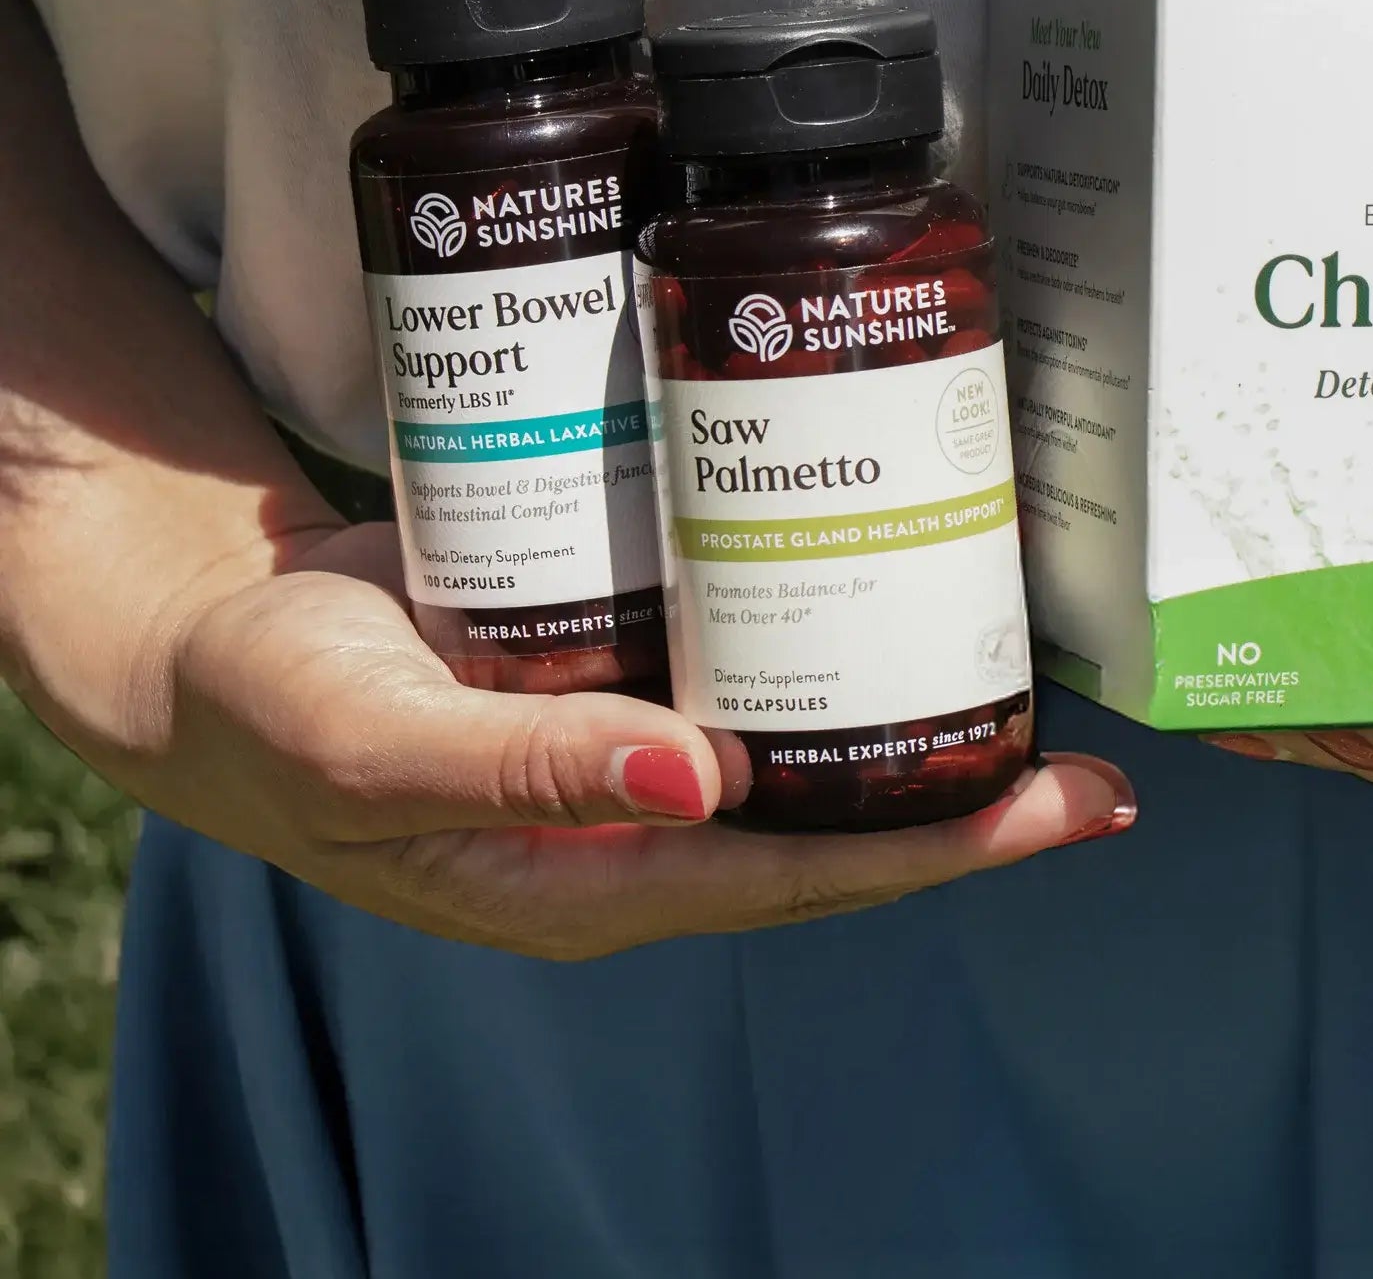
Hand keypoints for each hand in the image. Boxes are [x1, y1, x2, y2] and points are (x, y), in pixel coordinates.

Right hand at [118, 524, 1132, 957]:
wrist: (203, 639)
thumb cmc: (276, 708)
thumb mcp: (385, 744)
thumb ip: (533, 769)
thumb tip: (705, 783)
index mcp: (605, 876)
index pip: (817, 874)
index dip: (952, 845)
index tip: (1075, 808)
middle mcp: (644, 820)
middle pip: (841, 812)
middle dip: (969, 784)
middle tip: (1095, 737)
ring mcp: (638, 747)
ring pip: (804, 734)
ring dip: (908, 703)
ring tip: (1020, 643)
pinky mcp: (618, 667)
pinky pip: (744, 661)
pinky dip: (820, 630)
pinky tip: (876, 570)